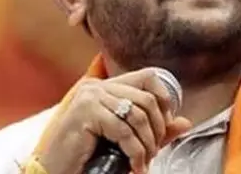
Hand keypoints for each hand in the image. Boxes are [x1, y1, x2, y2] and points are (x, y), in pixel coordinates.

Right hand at [36, 68, 191, 173]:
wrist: (55, 171)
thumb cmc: (87, 156)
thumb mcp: (125, 140)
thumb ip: (153, 129)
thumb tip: (185, 123)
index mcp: (106, 86)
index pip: (148, 76)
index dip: (164, 98)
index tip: (165, 124)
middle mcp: (97, 86)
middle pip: (147, 98)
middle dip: (158, 129)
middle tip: (154, 151)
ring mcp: (90, 97)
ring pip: (138, 114)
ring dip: (148, 144)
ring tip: (144, 161)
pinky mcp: (85, 113)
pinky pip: (124, 130)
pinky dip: (136, 152)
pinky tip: (135, 165)